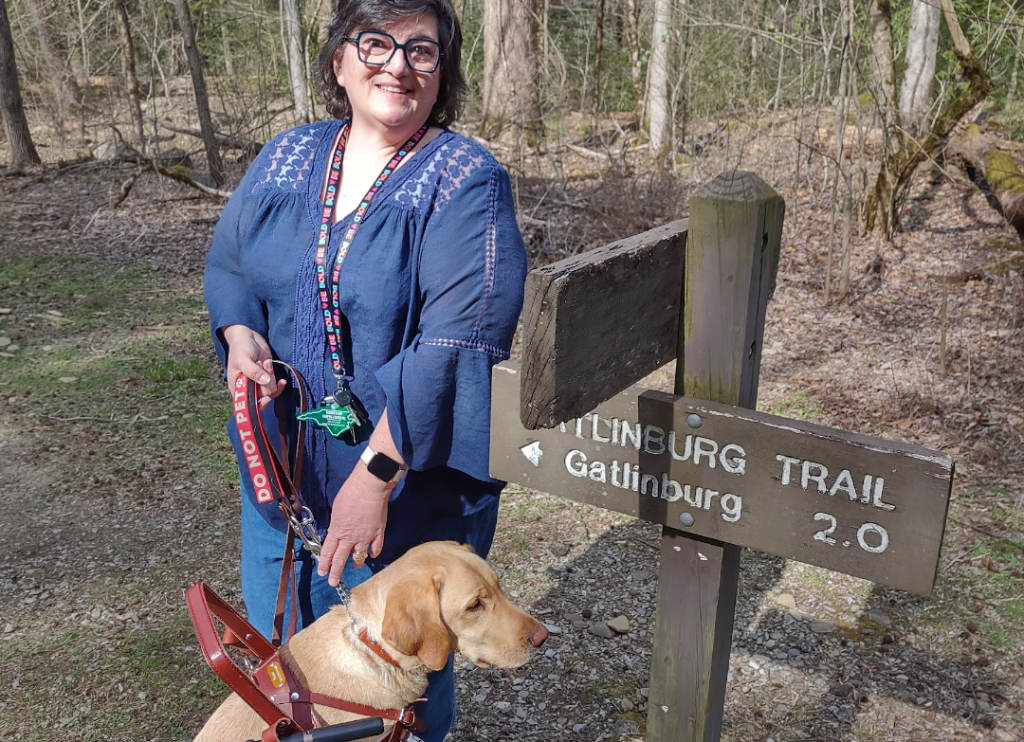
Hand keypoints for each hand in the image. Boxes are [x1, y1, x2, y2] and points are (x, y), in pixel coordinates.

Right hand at [223, 325, 285, 408]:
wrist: (249, 337)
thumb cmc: (240, 348)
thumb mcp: (243, 359)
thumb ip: (253, 371)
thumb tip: (265, 381)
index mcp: (237, 387)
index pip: (246, 405)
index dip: (257, 405)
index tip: (266, 398)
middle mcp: (247, 389)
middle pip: (262, 397)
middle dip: (266, 383)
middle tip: (261, 365)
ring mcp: (258, 384)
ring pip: (270, 391)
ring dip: (271, 376)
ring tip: (265, 362)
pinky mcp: (267, 378)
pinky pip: (276, 388)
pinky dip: (279, 384)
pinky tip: (282, 380)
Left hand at [318, 467, 390, 585]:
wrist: (369, 487)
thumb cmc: (350, 493)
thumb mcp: (336, 509)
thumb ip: (336, 524)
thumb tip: (337, 531)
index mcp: (337, 530)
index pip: (328, 552)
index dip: (324, 564)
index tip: (322, 572)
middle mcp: (350, 537)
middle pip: (341, 559)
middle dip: (336, 572)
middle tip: (333, 582)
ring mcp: (365, 537)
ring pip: (359, 556)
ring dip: (356, 563)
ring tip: (354, 566)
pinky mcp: (378, 532)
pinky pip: (376, 547)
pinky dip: (374, 553)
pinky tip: (372, 555)